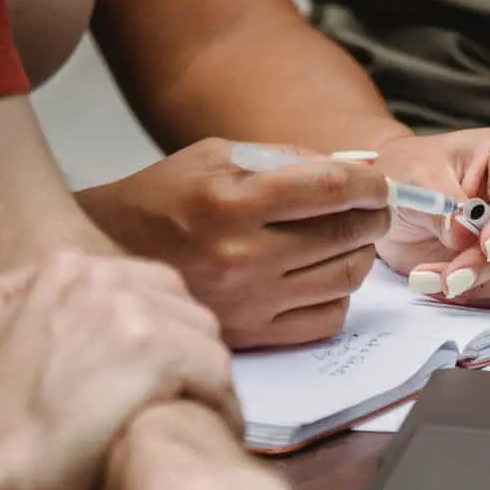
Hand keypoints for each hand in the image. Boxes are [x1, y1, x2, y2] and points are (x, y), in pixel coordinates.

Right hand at [0, 252, 239, 489]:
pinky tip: (213, 431)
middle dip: (192, 351)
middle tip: (193, 394)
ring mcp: (133, 312)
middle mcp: (103, 279)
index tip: (167, 367)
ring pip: (206, 338)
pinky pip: (217, 372)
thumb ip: (3, 305)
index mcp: (63, 270)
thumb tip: (25, 291)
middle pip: (183, 308)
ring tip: (206, 417)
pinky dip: (221, 404)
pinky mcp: (158, 352)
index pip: (148, 285)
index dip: (163, 330)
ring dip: (209, 379)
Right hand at [77, 137, 390, 347]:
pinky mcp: (251, 334)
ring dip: (360, 255)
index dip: (369, 186)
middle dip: (373, 217)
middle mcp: (243, 255)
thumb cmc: (166, 197)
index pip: (330, 189)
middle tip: (374, 210)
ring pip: (345, 278)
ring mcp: (249, 301)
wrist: (110, 254)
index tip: (379, 186)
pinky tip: (324, 276)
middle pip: (344, 235)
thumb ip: (286, 159)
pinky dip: (339, 294)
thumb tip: (352, 171)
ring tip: (348, 240)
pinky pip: (327, 319)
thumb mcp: (217, 156)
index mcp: (233, 202)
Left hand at [373, 126, 489, 307]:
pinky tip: (438, 284)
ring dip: (478, 284)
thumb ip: (441, 202)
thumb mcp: (415, 174)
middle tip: (449, 276)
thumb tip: (464, 233)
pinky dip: (475, 296)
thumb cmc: (412, 170)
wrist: (398, 199)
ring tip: (428, 277)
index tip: (487, 245)